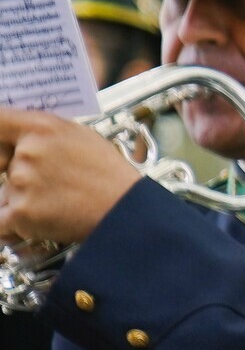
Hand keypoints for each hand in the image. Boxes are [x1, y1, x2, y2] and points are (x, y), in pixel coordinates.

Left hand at [0, 109, 141, 247]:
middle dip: (15, 172)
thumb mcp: (81, 136)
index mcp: (42, 127)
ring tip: (59, 202)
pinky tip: (47, 218)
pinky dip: (20, 222)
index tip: (2, 144)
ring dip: (24, 198)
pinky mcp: (21, 213)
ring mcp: (22, 182)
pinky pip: (4, 218)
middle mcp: (29, 152)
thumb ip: (42, 132)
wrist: (127, 213)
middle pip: (1, 161)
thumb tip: (14, 134)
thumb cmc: (109, 176)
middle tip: (48, 181)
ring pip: (6, 191)